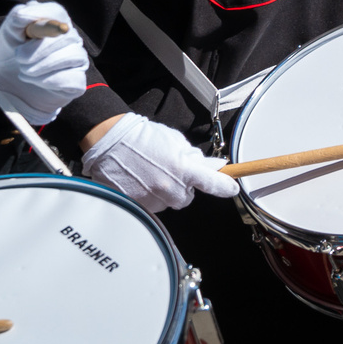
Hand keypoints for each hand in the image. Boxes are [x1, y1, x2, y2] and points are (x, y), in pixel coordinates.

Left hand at [0, 1, 88, 124]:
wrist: (9, 85)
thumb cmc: (12, 53)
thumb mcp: (8, 33)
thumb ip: (17, 19)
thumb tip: (26, 13)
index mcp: (55, 21)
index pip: (57, 13)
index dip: (44, 19)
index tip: (25, 29)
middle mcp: (70, 38)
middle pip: (65, 37)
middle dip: (37, 50)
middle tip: (19, 58)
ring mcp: (77, 60)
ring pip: (72, 57)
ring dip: (41, 66)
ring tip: (25, 71)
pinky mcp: (77, 81)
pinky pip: (73, 78)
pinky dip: (50, 81)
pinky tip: (37, 81)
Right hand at [80, 115, 238, 213]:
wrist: (110, 142)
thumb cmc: (143, 137)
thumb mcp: (175, 140)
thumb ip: (194, 156)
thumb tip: (212, 166)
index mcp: (182, 169)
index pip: (212, 183)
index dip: (225, 187)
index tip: (232, 188)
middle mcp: (169, 187)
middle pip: (187, 198)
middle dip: (184, 187)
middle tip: (172, 172)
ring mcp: (152, 198)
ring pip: (168, 202)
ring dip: (166, 192)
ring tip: (152, 174)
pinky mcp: (137, 204)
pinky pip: (151, 206)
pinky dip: (150, 196)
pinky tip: (142, 181)